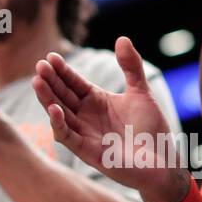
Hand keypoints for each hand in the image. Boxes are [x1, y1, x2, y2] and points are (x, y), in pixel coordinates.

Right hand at [32, 36, 188, 201]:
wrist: (163, 162)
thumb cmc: (152, 131)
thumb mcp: (141, 92)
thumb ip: (131, 66)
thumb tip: (122, 38)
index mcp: (96, 102)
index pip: (73, 83)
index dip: (62, 71)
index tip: (51, 56)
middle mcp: (86, 118)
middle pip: (62, 96)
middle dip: (50, 82)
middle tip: (39, 65)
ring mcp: (85, 135)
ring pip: (60, 115)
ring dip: (48, 100)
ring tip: (38, 82)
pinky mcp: (88, 153)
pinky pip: (68, 138)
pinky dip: (59, 124)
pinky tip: (54, 110)